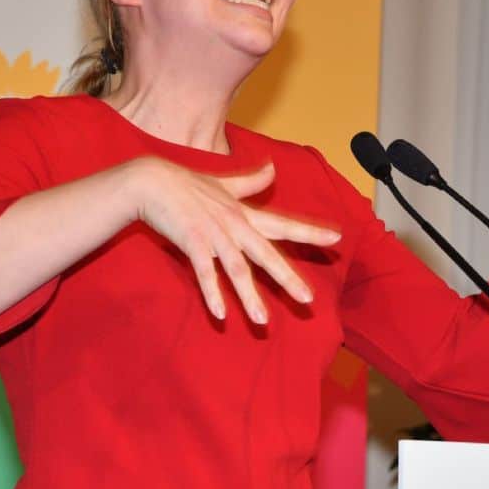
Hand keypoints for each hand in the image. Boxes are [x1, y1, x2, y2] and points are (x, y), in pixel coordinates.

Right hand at [128, 157, 340, 323]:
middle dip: (287, 278)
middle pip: (266, 255)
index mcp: (244, 214)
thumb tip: (273, 167)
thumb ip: (251, 182)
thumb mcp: (224, 183)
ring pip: (237, 269)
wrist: (152, 180)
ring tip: (262, 321)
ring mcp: (214, 234)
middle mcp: (235, 224)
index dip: (310, 232)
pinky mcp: (192, 242)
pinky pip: (205, 272)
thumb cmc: (187, 183)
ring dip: (249, 296)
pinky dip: (212, 292)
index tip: (336, 239)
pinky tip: (220, 314)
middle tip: (308, 300)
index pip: (283, 225)